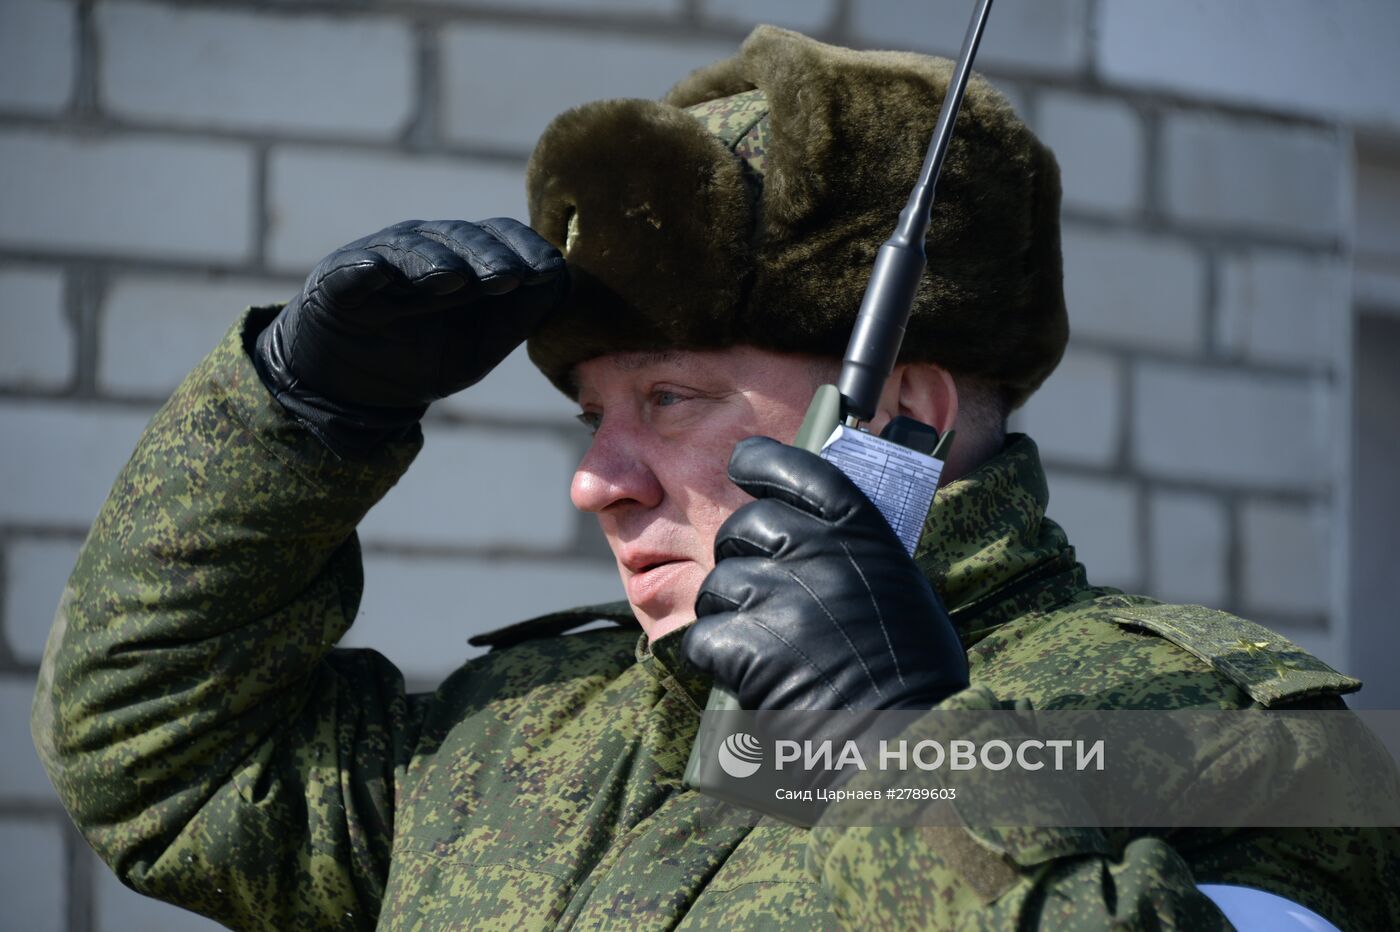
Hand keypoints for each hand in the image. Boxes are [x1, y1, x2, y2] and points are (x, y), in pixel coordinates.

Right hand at [255, 218, 566, 452]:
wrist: (362, 386)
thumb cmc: (429, 354)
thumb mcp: (484, 344)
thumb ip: (522, 316)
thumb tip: (561, 281)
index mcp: (466, 257)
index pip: (500, 236)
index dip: (525, 248)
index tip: (548, 270)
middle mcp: (427, 248)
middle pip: (461, 238)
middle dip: (488, 256)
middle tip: (508, 276)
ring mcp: (382, 260)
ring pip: (411, 248)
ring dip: (435, 260)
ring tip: (453, 279)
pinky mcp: (339, 282)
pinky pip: (353, 269)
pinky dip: (366, 268)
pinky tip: (378, 273)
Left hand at [684, 436, 968, 710]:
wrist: (902, 735)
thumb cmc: (911, 669)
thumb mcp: (899, 586)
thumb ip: (852, 553)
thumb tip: (812, 533)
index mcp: (861, 531)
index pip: (796, 470)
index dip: (761, 462)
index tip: (743, 465)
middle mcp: (817, 551)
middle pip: (743, 526)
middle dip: (739, 554)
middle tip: (756, 588)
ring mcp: (778, 595)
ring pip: (718, 584)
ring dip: (727, 612)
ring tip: (759, 644)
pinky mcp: (747, 644)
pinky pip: (704, 637)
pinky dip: (717, 658)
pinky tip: (747, 675)